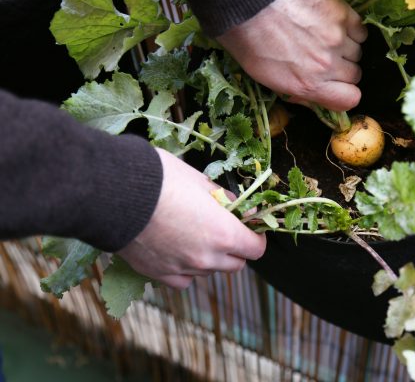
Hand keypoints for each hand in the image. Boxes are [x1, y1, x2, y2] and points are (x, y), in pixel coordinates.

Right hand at [117, 149, 265, 288]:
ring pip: (209, 272)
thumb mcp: (199, 180)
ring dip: (209, 258)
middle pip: (236, 264)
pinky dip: (185, 269)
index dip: (255, 237)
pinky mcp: (158, 274)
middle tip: (221, 228)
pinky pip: (183, 280)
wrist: (114, 193)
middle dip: (234, 248)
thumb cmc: (160, 179)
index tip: (248, 227)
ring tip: (192, 234)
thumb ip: (222, 199)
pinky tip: (176, 251)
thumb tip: (234, 206)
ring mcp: (182, 269)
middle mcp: (207, 258)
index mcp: (224, 234)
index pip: (255, 249)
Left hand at [217, 0, 367, 111]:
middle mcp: (327, 65)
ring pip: (357, 51)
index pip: (350, 100)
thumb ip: (297, 92)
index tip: (337, 87)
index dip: (345, 94)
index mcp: (308, 85)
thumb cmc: (251, 41)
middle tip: (323, 58)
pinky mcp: (341, 13)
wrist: (249, 4)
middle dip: (341, 69)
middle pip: (354, 74)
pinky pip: (360, 29)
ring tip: (324, 38)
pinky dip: (351, 29)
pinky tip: (333, 25)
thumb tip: (316, 99)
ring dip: (345, 48)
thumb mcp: (268, 80)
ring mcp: (336, 38)